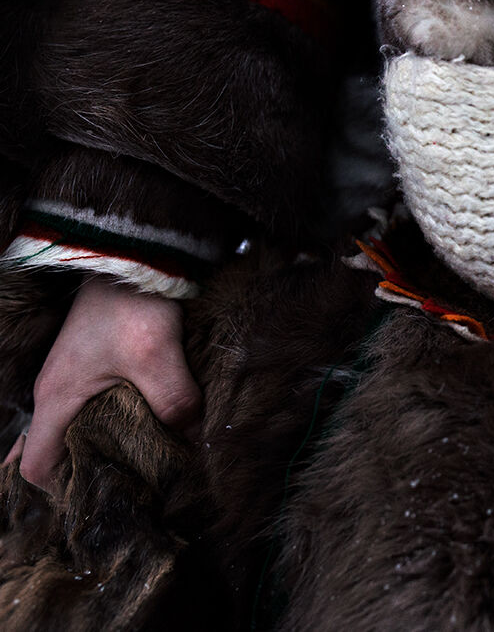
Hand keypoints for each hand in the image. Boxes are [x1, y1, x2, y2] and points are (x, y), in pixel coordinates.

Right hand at [3, 275, 200, 493]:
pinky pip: (100, 405)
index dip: (62, 490)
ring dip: (111, 444)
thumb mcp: (156, 356)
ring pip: (84, 427)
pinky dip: (121, 420)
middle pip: (61, 450)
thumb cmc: (131, 305)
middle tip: (137, 487)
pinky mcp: (98, 362)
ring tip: (150, 461)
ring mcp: (76, 376)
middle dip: (93, 471)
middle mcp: (57, 391)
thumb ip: (174, 401)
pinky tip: (155, 425)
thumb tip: (194, 441)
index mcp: (56, 398)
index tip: (102, 499)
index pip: (36, 464)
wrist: (134, 257)